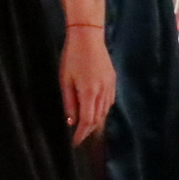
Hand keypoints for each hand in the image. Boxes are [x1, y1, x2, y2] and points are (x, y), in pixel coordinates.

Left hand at [59, 27, 115, 146]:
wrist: (88, 36)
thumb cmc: (72, 57)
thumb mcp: (65, 80)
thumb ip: (69, 102)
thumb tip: (71, 122)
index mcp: (89, 92)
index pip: (87, 121)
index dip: (81, 134)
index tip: (75, 143)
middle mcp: (103, 92)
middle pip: (97, 119)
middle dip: (88, 130)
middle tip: (78, 137)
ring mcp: (110, 86)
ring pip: (104, 112)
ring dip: (95, 121)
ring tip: (85, 126)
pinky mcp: (113, 81)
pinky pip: (109, 102)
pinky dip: (102, 110)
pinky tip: (95, 110)